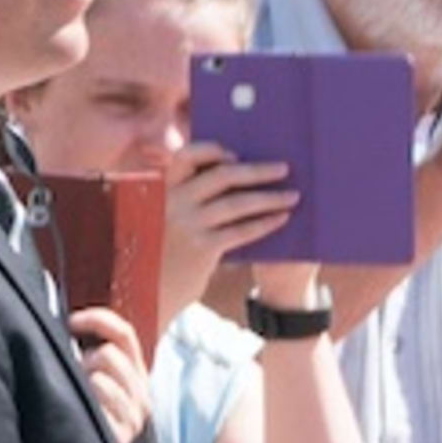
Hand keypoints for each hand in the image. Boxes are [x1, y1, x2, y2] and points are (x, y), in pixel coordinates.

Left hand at [67, 301, 150, 442]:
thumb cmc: (80, 416)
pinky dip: (85, 401)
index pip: (123, 333)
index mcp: (136, 376)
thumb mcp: (91, 379)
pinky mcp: (123, 434)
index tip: (70, 322)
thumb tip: (70, 323)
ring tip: (77, 401)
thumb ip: (91, 352)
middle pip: (109, 353)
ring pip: (102, 375)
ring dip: (82, 383)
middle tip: (74, 379)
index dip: (96, 319)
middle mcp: (142, 395)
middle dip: (84, 361)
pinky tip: (81, 414)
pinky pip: (100, 398)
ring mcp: (134, 417)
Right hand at [160, 140, 301, 325]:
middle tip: (284, 168)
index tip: (236, 155)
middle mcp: (173, 202)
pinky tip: (281, 219)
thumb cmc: (165, 251)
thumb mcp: (165, 218)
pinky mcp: (202, 249)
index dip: (212, 150)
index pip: (185, 156)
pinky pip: (241, 231)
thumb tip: (232, 174)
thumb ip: (187, 198)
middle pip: (222, 176)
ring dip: (270, 197)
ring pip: (237, 203)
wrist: (148, 292)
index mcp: (163, 188)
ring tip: (293, 196)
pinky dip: (264, 223)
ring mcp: (187, 225)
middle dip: (257, 171)